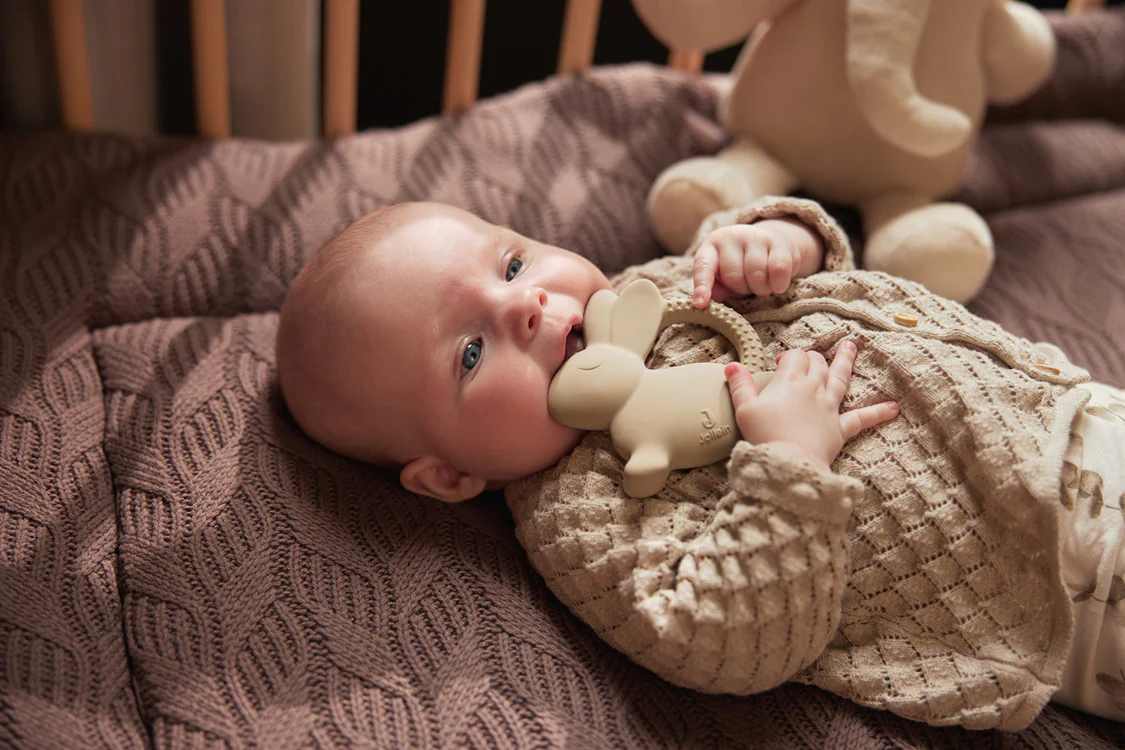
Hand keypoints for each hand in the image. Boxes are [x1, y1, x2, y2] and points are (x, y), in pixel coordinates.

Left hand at [693, 219, 824, 307]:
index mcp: (711, 247)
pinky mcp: (778, 241)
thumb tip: (705, 304)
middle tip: (747, 286)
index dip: (702, 286)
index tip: (700, 304)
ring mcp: (755, 236)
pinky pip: (778, 269)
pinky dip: (778, 284)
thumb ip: (713, 288)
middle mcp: (730, 237)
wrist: (773, 245)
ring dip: (761, 289)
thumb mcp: (722, 276)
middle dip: (741, 289)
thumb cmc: (742, 266)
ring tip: (762, 285)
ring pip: (756, 274)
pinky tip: (777, 286)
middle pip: (733, 276)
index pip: (703, 267)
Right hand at [724, 341, 898, 470]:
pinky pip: (862, 418)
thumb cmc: (763, 436)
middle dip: (813, 357)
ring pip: (840, 378)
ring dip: (846, 361)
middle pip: (817, 363)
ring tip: (852, 348)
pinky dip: (878, 413)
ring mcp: (829, 407)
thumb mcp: (744, 408)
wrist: (788, 462)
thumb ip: (740, 385)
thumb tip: (732, 365)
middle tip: (809, 358)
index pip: (794, 357)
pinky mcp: (839, 428)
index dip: (787, 357)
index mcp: (790, 381)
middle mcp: (813, 389)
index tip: (778, 363)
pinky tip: (893, 408)